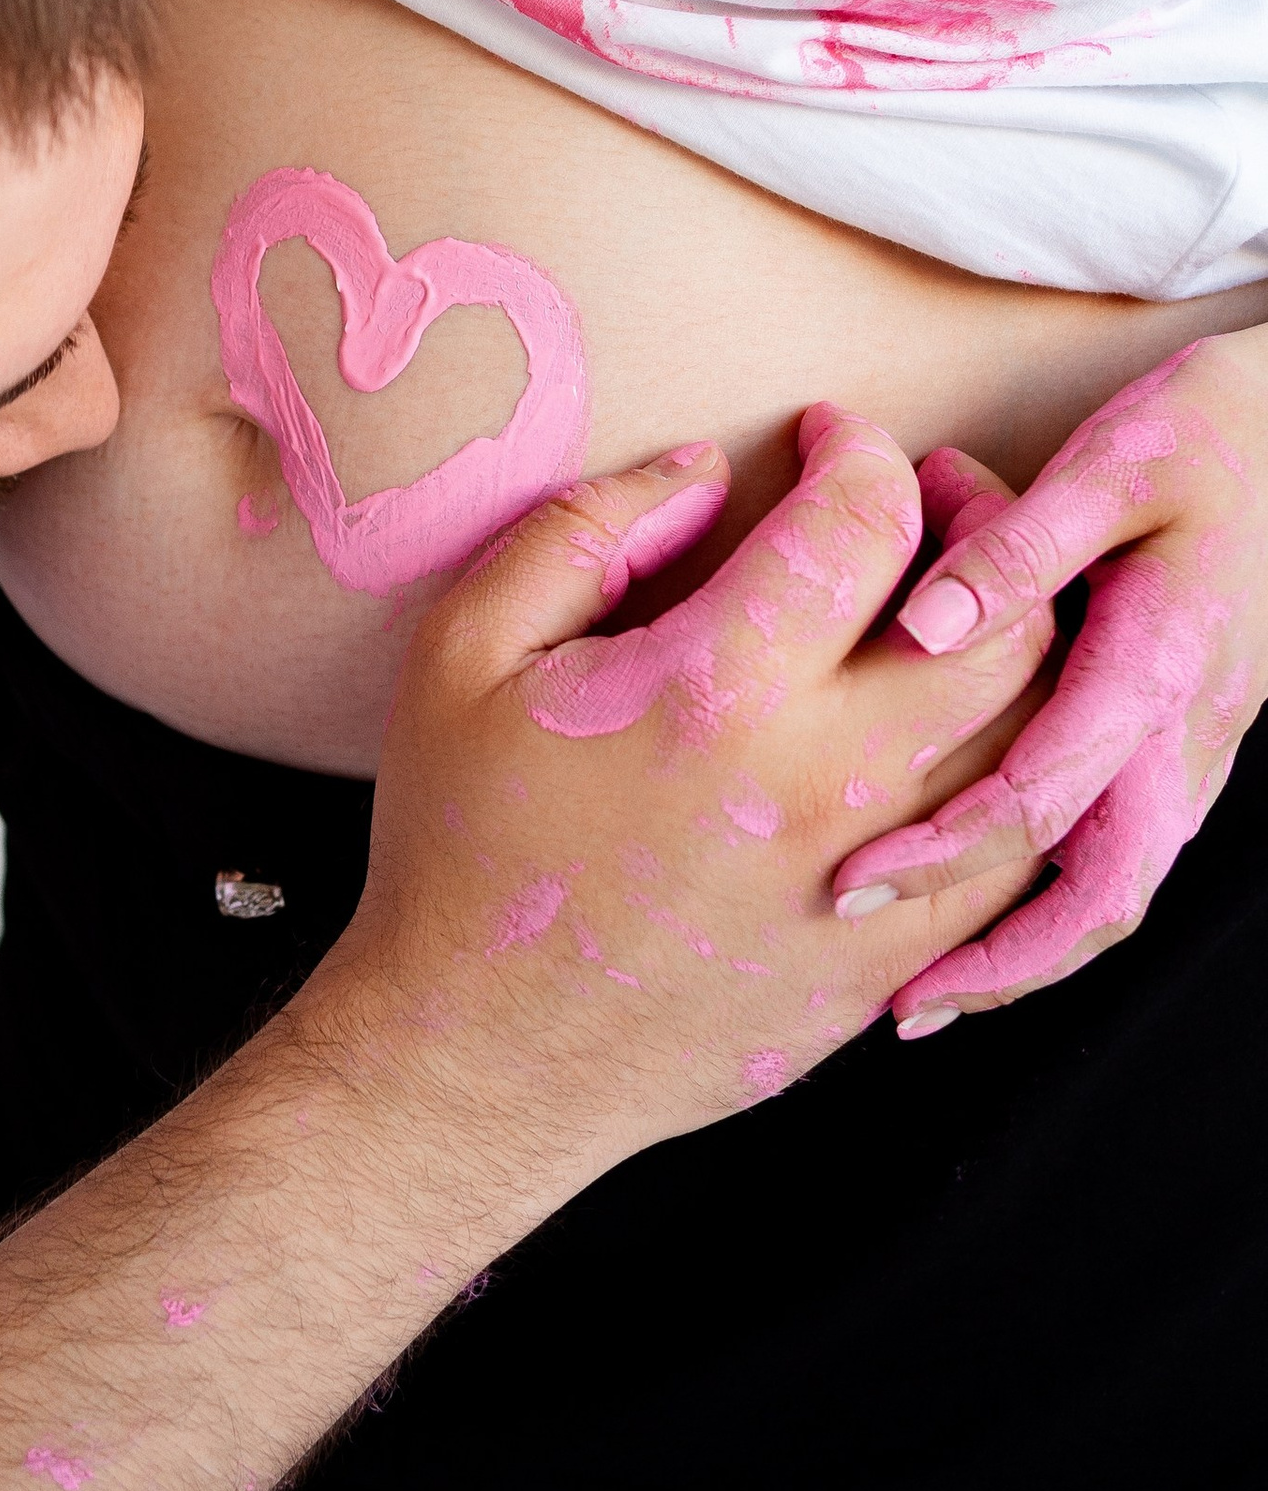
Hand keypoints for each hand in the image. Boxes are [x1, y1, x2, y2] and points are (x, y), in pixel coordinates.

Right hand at [335, 407, 1055, 1140]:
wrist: (476, 1054)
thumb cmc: (459, 846)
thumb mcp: (461, 654)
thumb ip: (579, 534)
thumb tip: (695, 468)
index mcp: (716, 690)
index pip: (866, 519)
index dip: (860, 447)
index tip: (825, 435)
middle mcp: (823, 784)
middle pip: (997, 618)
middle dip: (980, 522)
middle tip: (926, 495)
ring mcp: (875, 885)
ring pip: (1031, 737)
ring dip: (1010, 644)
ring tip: (947, 606)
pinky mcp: (892, 961)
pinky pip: (1014, 850)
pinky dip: (1010, 771)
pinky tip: (947, 735)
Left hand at [827, 332, 1267, 1018]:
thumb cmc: (1206, 431)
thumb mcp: (1111, 463)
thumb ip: (1016, 546)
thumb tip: (920, 630)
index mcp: (1158, 668)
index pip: (1044, 797)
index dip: (945, 854)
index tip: (851, 885)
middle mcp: (1188, 731)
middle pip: (1105, 893)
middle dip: (1002, 963)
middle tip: (898, 1005)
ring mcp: (1201, 745)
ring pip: (1125, 887)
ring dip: (1034, 953)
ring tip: (933, 994)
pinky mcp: (1192, 740)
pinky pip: (1132, 851)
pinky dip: (1063, 906)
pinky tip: (993, 919)